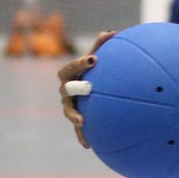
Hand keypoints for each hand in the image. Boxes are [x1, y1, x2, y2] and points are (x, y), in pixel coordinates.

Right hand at [57, 31, 114, 147]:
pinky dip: (82, 137)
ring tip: (82, 121)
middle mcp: (66, 90)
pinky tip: (89, 146)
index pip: (72, 67)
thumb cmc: (95, 72)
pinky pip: (77, 130)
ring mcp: (69, 106)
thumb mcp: (98, 59)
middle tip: (87, 87)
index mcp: (71, 74)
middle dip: (75, 87)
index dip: (80, 63)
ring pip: (68, 111)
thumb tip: (113, 32)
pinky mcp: (76, 119)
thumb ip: (102, 46)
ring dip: (74, 115)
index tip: (94, 60)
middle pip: (66, 88)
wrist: (89, 90)